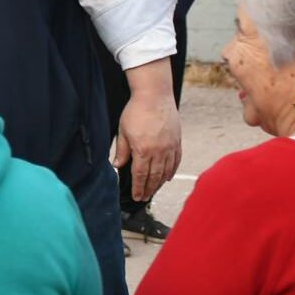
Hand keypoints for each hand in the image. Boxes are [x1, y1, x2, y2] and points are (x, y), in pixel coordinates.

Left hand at [114, 60, 181, 200]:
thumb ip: (122, 150)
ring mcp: (170, 147)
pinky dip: (171, 171)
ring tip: (154, 190)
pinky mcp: (177, 142)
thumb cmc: (136, 111)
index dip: (139, 188)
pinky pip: (176, 161)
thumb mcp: (123, 131)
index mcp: (143, 150)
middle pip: (154, 176)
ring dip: (160, 183)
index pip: (141, 175)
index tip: (137, 196)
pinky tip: (167, 177)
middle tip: (144, 197)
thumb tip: (117, 166)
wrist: (155, 96)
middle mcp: (159, 152)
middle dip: (149, 189)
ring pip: (166, 171)